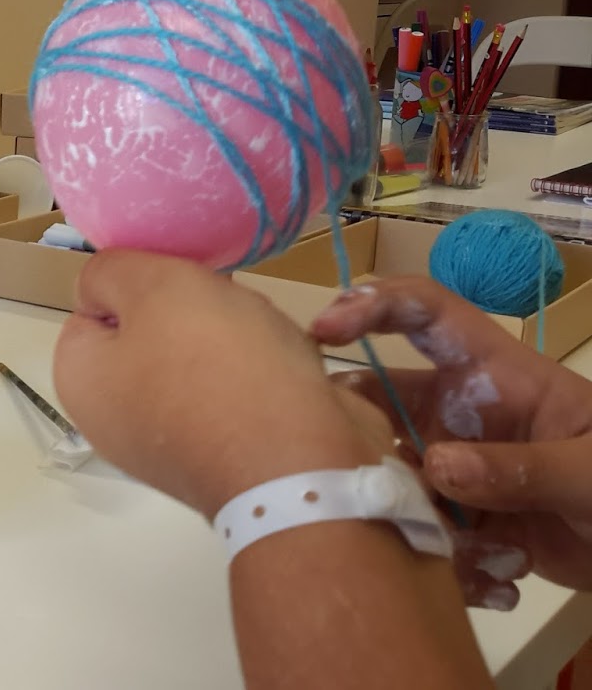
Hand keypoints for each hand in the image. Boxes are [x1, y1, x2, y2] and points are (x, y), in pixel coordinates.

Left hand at [53, 250, 389, 520]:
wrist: (304, 465)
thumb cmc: (216, 365)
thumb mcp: (152, 286)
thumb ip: (112, 271)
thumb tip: (102, 286)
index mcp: (81, 382)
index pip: (94, 307)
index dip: (138, 283)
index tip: (177, 282)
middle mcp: (115, 420)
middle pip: (152, 332)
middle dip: (195, 310)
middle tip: (226, 306)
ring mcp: (173, 444)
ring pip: (204, 358)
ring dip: (241, 337)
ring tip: (265, 337)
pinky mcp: (229, 457)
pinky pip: (242, 394)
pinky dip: (268, 374)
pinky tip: (290, 369)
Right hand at [314, 277, 591, 606]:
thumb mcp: (591, 472)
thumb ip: (520, 469)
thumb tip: (435, 467)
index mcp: (494, 376)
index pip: (426, 315)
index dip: (373, 305)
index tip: (322, 329)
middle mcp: (462, 417)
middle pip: (382, 402)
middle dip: (360, 434)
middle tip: (360, 478)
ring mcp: (458, 470)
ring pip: (396, 482)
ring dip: (425, 523)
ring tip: (486, 555)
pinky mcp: (462, 522)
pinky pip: (425, 538)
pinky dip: (455, 567)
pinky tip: (503, 582)